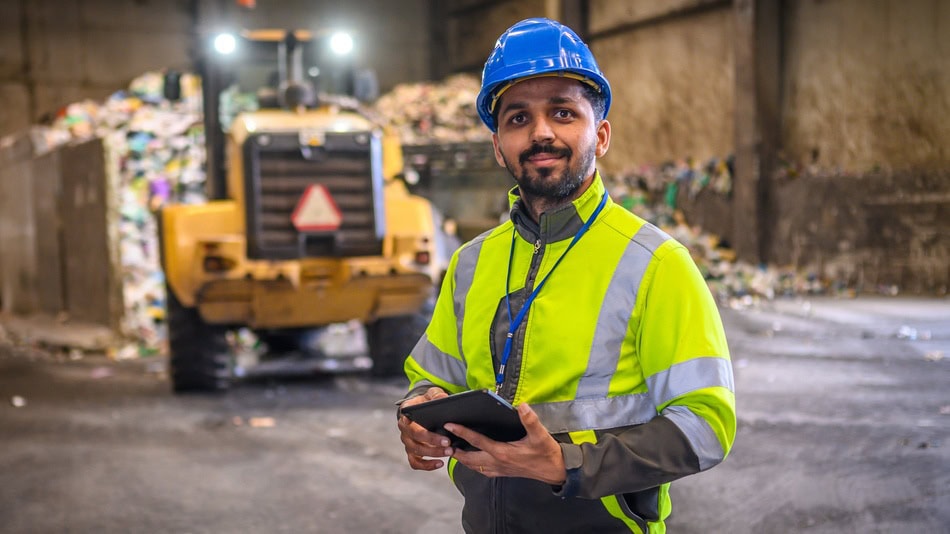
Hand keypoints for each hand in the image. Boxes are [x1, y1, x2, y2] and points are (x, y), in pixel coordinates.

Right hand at [397, 387, 450, 469]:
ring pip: (417, 452)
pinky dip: (427, 466)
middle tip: (449, 445)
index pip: (411, 423)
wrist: (420, 410)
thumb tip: (443, 398)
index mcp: (406, 413)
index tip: (434, 432)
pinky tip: (440, 463)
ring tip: (449, 453)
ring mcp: (407, 441)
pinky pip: (415, 463)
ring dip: (433, 454)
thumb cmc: (426, 401)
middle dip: (433, 444)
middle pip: (416, 439)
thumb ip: (436, 394)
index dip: (423, 431)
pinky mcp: (411, 451)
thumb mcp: (431, 393)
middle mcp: (404, 429)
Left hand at [446, 403, 565, 484]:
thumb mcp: (540, 435)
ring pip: (474, 466)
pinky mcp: (503, 472)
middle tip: (443, 441)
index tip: (449, 425)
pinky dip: (473, 465)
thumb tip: (522, 406)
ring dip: (462, 459)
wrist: (555, 471)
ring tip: (452, 450)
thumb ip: (530, 420)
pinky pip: (482, 470)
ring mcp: (499, 469)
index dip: (462, 432)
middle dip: (455, 450)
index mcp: (502, 452)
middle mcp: (497, 462)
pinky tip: (471, 460)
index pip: (477, 441)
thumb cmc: (546, 452)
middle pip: (469, 458)